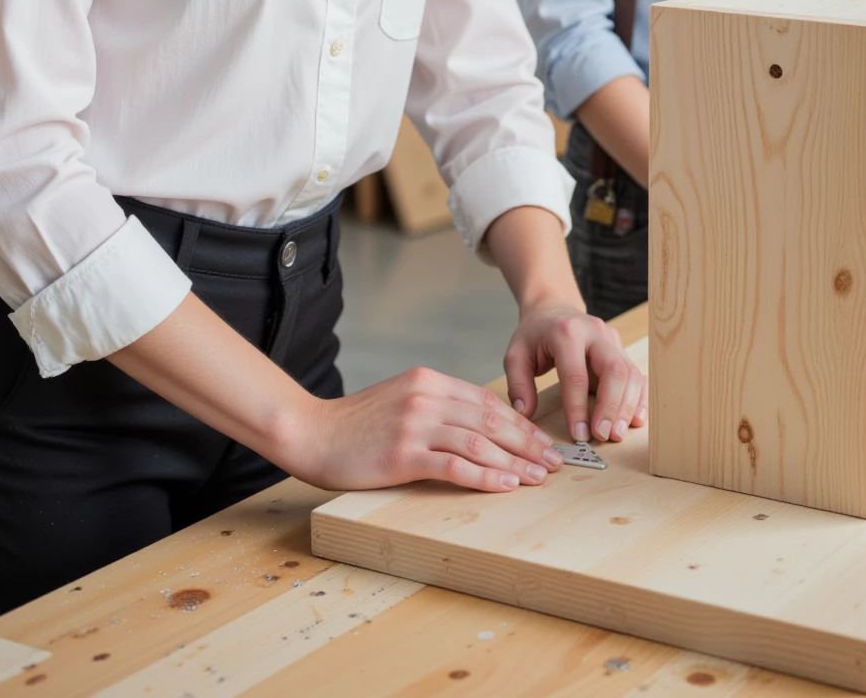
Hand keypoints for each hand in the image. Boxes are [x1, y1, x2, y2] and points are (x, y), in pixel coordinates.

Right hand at [288, 367, 565, 492]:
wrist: (311, 432)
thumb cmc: (356, 423)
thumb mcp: (401, 399)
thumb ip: (436, 405)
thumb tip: (478, 426)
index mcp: (428, 380)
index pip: (487, 401)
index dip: (521, 423)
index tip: (543, 441)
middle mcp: (426, 397)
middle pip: (491, 420)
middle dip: (528, 442)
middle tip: (554, 461)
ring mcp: (415, 424)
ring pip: (479, 442)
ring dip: (515, 462)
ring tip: (539, 477)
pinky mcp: (404, 453)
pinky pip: (455, 466)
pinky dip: (486, 476)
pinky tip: (506, 485)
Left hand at [502, 303, 647, 443]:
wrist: (553, 308)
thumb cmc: (535, 334)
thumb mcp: (516, 354)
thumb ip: (518, 385)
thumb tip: (526, 413)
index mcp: (566, 332)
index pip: (576, 374)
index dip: (578, 407)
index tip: (579, 434)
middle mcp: (594, 333)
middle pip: (614, 370)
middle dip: (612, 407)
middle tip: (604, 436)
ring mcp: (612, 340)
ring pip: (630, 373)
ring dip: (627, 407)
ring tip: (617, 434)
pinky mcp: (621, 350)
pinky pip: (636, 375)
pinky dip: (638, 398)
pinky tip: (635, 419)